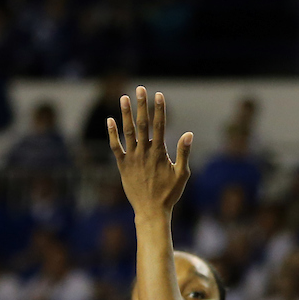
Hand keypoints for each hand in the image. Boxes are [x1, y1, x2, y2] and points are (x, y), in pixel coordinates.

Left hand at [108, 88, 192, 217]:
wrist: (151, 211)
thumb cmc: (169, 193)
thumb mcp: (182, 174)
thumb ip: (184, 153)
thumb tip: (189, 134)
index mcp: (159, 153)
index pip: (159, 126)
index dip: (159, 109)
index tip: (158, 94)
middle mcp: (144, 152)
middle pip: (142, 124)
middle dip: (141, 105)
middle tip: (139, 88)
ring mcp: (132, 158)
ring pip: (128, 132)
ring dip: (125, 114)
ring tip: (123, 98)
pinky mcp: (122, 166)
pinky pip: (115, 147)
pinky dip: (112, 134)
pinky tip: (109, 120)